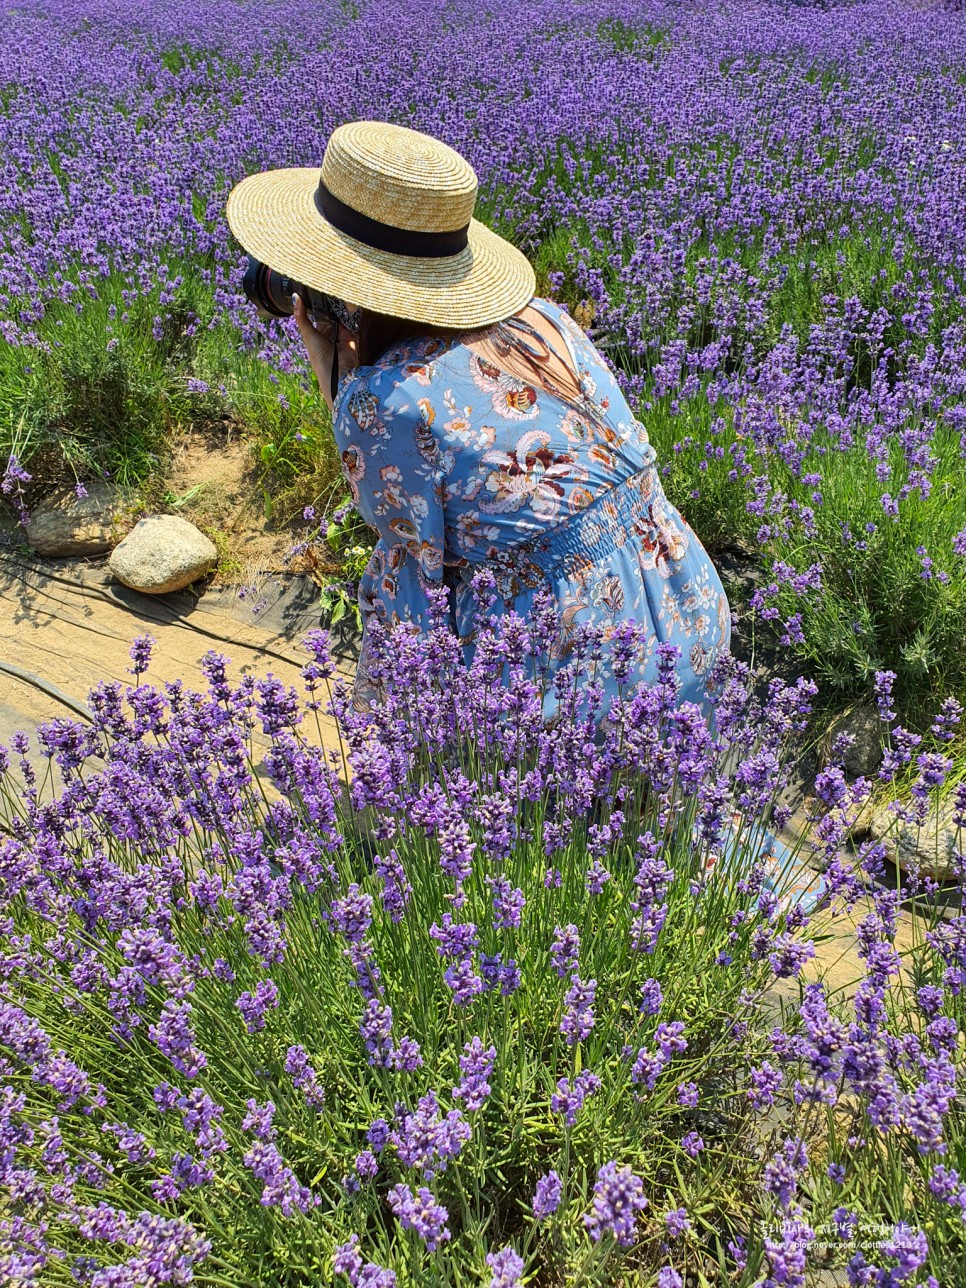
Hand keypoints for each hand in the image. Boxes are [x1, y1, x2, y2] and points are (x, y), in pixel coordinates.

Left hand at [292, 293, 358, 413]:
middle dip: (331, 302)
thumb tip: (295, 297)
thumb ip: (302, 316)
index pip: (318, 312)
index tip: (317, 286)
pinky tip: (350, 302)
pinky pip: (353, 321)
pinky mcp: (353, 335)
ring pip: (342, 315)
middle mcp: (330, 331)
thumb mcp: (308, 335)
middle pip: (331, 312)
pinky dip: (352, 314)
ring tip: (340, 291)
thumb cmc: (319, 359)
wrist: (338, 375)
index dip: (318, 301)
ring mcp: (342, 333)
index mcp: (316, 331)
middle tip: (331, 286)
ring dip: (342, 307)